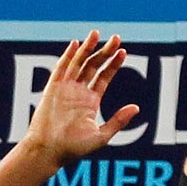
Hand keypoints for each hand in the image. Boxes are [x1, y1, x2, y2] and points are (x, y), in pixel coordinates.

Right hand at [22, 32, 139, 166]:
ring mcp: (65, 89)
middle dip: (105, 52)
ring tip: (97, 34)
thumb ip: (118, 120)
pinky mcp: (53, 88)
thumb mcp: (102, 134)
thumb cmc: (74, 148)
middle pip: (93, 66)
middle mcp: (78, 92)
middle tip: (117, 38)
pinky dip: (69, 56)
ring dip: (88, 48)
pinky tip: (77, 45)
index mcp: (90, 102)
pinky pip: (61, 69)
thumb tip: (136, 107)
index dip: (113, 64)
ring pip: (78, 63)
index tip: (123, 52)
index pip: (104, 78)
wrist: (50, 151)